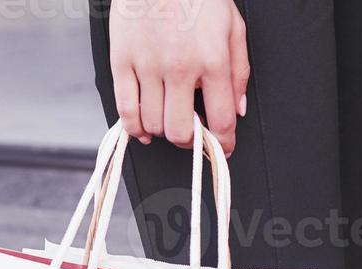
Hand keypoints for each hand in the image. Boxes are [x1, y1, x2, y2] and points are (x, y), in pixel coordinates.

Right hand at [107, 0, 249, 154]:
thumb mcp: (232, 27)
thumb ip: (239, 71)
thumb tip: (236, 110)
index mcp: (212, 61)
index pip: (220, 120)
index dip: (222, 143)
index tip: (221, 148)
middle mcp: (180, 67)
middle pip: (180, 131)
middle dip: (188, 139)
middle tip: (190, 130)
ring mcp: (148, 65)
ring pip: (152, 124)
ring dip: (161, 130)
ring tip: (166, 119)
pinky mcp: (122, 60)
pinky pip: (125, 108)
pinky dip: (133, 126)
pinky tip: (142, 128)